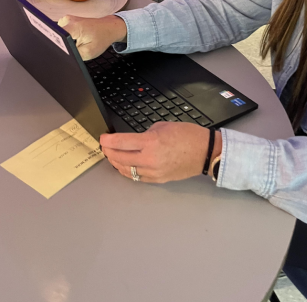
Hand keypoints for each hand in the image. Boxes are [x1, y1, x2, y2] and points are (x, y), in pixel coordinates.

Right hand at [59, 14, 126, 60]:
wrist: (108, 28)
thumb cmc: (101, 38)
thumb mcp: (89, 52)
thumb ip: (74, 55)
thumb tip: (62, 55)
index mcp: (73, 27)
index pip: (55, 36)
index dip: (55, 46)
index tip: (57, 51)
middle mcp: (68, 21)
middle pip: (56, 36)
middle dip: (62, 45)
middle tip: (75, 48)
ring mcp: (67, 19)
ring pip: (58, 35)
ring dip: (65, 42)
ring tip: (77, 43)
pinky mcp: (67, 21)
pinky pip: (62, 32)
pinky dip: (67, 38)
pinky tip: (76, 39)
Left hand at [100, 122, 214, 182]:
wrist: (204, 152)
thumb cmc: (187, 136)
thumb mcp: (162, 126)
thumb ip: (145, 133)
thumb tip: (134, 140)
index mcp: (151, 142)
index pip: (122, 142)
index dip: (108, 141)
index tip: (102, 138)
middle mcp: (150, 159)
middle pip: (120, 158)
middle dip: (109, 152)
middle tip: (105, 147)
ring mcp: (154, 171)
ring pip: (126, 170)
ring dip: (116, 163)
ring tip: (112, 156)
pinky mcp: (158, 179)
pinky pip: (137, 177)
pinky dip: (128, 171)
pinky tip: (125, 166)